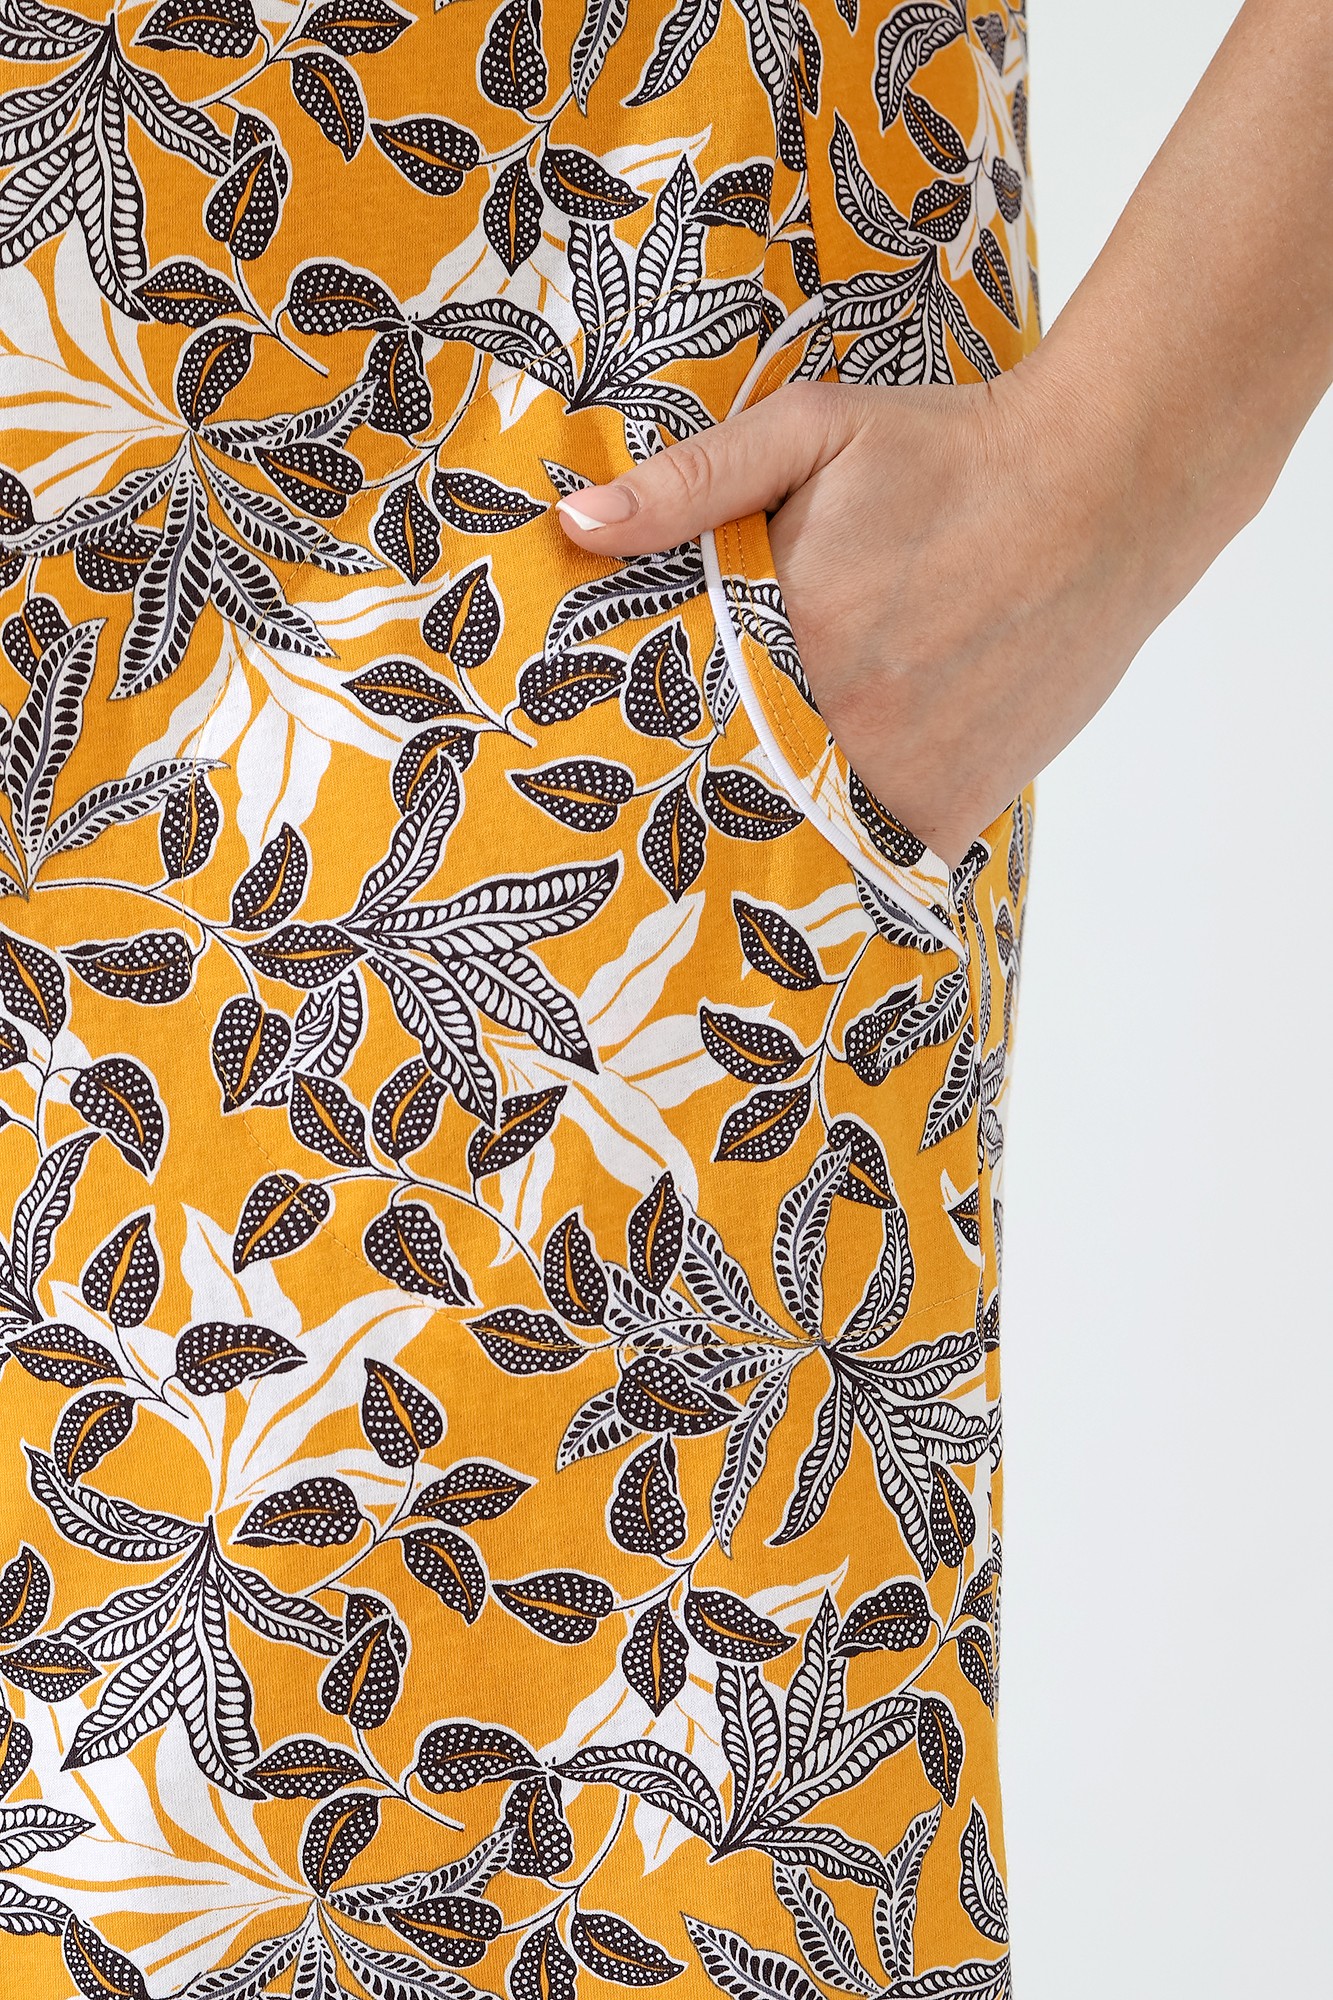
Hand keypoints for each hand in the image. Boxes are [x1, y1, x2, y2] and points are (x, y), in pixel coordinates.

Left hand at [555, 351, 1169, 869]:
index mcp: (786, 634)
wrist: (1105, 486)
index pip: (673, 719)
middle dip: (702, 791)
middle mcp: (842, 721)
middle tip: (670, 798)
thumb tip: (577, 524)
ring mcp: (904, 776)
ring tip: (745, 820)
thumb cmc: (952, 453)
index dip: (644, 737)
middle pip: (734, 787)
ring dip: (777, 824)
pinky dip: (854, 848)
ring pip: (803, 833)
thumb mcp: (811, 432)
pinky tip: (832, 819)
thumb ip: (691, 483)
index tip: (611, 756)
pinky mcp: (958, 807)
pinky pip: (879, 859)